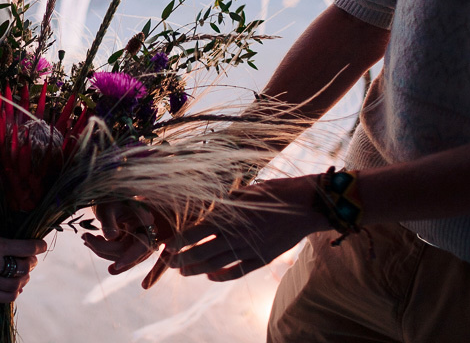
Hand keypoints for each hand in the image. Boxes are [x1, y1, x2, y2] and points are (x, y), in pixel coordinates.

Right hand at [0, 217, 46, 303]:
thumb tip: (11, 242)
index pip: (24, 249)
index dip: (37, 247)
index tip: (42, 245)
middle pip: (22, 270)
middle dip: (30, 263)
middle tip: (30, 258)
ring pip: (14, 287)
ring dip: (22, 280)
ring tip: (21, 272)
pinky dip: (10, 292)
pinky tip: (11, 285)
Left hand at [81, 202, 160, 276]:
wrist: (107, 191)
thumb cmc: (108, 196)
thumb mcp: (107, 207)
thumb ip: (109, 222)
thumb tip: (110, 238)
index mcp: (145, 222)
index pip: (141, 246)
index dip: (129, 258)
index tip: (116, 266)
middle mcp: (143, 232)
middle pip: (127, 252)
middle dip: (105, 249)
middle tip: (85, 239)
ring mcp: (135, 237)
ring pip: (119, 254)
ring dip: (101, 249)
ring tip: (85, 238)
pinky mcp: (127, 240)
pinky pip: (116, 251)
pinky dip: (103, 247)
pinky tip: (91, 240)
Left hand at [162, 176, 325, 281]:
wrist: (304, 205)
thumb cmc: (272, 192)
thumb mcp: (242, 192)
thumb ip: (221, 205)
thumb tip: (200, 210)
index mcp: (228, 217)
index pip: (194, 234)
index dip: (178, 242)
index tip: (165, 245)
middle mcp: (235, 236)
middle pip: (201, 253)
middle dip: (181, 259)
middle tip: (168, 262)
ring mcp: (249, 250)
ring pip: (215, 266)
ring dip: (196, 270)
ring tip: (183, 271)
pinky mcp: (261, 259)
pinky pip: (237, 271)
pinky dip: (221, 276)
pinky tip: (210, 277)